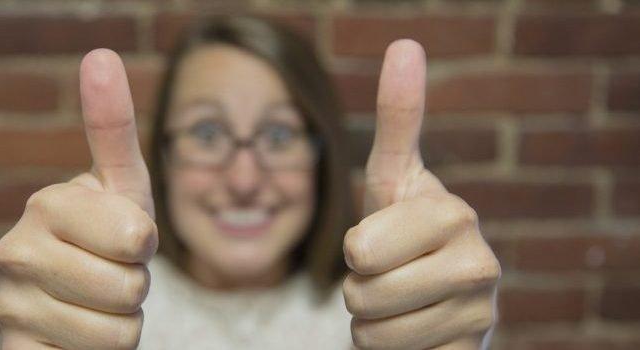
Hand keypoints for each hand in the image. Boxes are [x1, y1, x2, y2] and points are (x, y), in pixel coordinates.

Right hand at [0, 49, 155, 348]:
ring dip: (120, 323)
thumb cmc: (108, 240)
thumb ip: (113, 128)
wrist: (74, 305)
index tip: (126, 238)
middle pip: (129, 286)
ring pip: (116, 331)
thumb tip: (100, 54)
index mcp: (47, 204)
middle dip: (135, 287)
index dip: (144, 244)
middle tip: (110, 275)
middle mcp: (14, 251)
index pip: (136, 235)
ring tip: (95, 304)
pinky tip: (73, 334)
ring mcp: (10, 306)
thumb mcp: (122, 187)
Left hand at [342, 40, 500, 349]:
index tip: (380, 243)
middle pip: (362, 290)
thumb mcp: (393, 178)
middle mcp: (478, 261)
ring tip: (401, 303)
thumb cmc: (403, 233)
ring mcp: (480, 313)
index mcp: (452, 212)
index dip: (356, 250)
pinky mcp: (472, 349)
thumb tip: (407, 43)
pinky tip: (419, 330)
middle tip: (388, 276)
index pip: (360, 248)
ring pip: (373, 330)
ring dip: (372, 322)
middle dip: (359, 290)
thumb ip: (399, 118)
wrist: (437, 302)